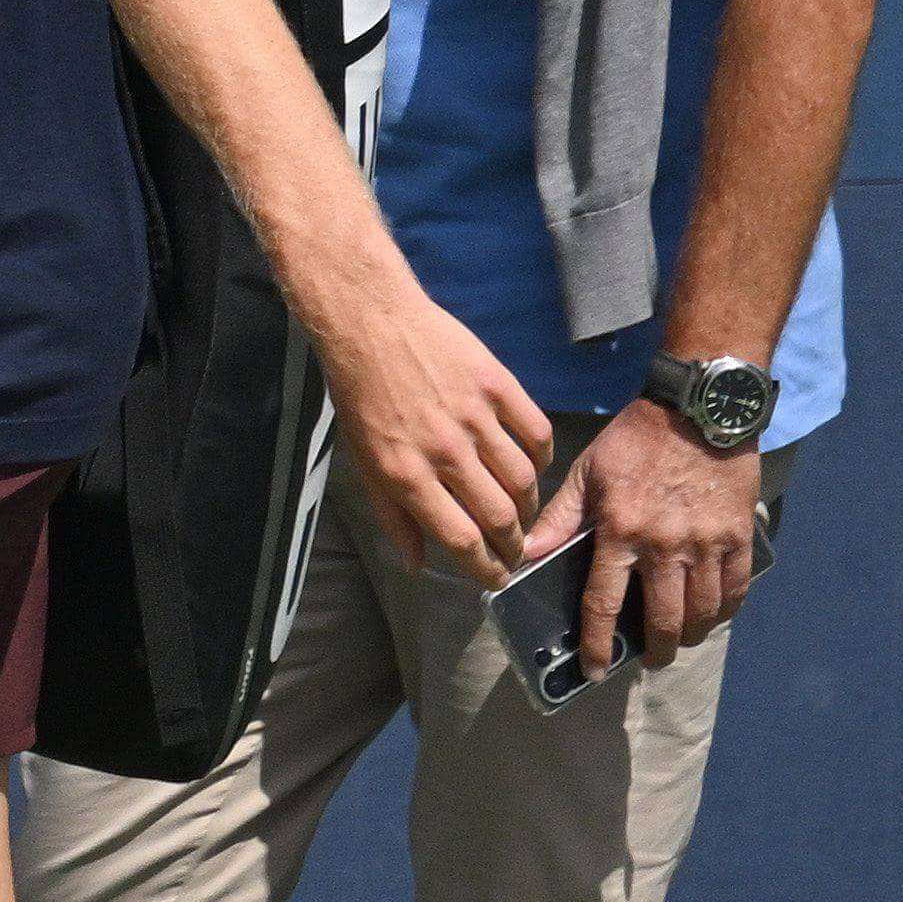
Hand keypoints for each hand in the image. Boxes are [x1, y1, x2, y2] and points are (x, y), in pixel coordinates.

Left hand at [311, 288, 552, 586]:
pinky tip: (532, 466)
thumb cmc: (360, 395)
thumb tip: (417, 565)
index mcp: (406, 474)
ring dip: (529, 506)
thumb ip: (392, 515)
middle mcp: (444, 451)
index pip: (462, 540)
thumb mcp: (362, 460)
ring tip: (522, 513)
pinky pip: (537, 435)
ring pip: (524, 481)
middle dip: (514, 546)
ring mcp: (474, 417)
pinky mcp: (497, 385)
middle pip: (500, 518)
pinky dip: (541, 459)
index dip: (486, 569)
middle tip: (516, 551)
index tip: (497, 578)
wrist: (369, 323)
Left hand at [521, 400, 759, 676]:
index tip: (593, 671)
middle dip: (656, 650)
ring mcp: (706, 544)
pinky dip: (725, 612)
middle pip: (664, 618)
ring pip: (703, 611)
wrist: (696, 411)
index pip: (604, 601)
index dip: (597, 642)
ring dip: (691, 636)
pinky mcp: (738, 537)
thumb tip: (523, 553)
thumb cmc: (634, 441)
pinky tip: (713, 617)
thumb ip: (558, 518)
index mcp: (621, 530)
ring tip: (679, 642)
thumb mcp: (587, 473)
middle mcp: (665, 545)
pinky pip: (736, 589)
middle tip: (649, 661)